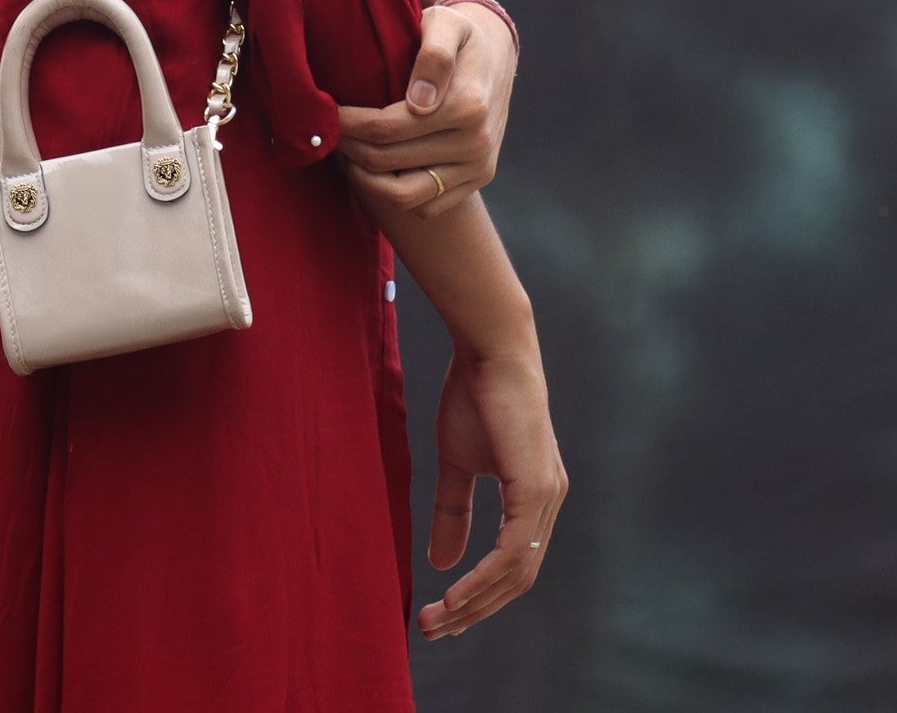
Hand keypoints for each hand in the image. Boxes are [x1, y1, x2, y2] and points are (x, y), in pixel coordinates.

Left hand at [334, 0, 516, 221]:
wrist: (494, 55)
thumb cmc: (457, 34)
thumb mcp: (446, 24)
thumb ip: (434, 55)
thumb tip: (420, 101)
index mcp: (467, 106)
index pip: (385, 128)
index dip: (346, 124)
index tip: (324, 113)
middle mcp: (476, 142)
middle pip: (386, 161)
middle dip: (347, 147)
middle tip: (328, 131)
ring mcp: (478, 167)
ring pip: (404, 196)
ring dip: (365, 179)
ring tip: (347, 152)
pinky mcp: (477, 181)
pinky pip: (426, 207)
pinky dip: (393, 194)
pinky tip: (374, 168)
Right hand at [416, 343, 567, 641]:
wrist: (490, 350)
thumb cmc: (475, 396)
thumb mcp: (456, 462)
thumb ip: (453, 511)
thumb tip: (442, 562)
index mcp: (534, 498)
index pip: (513, 564)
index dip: (480, 594)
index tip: (442, 615)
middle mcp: (548, 502)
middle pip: (517, 579)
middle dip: (475, 610)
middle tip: (433, 630)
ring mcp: (546, 496)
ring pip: (517, 572)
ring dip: (476, 602)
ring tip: (438, 619)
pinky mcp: (535, 488)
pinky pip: (513, 550)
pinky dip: (484, 577)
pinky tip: (457, 592)